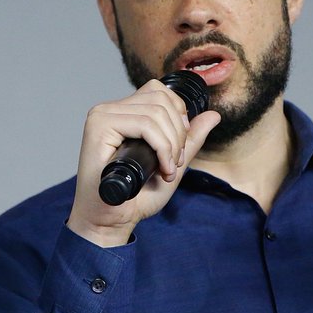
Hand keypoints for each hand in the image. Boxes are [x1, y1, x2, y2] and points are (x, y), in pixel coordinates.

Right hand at [67, 79, 220, 247]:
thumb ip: (191, 140)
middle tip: (175, 163)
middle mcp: (109, 109)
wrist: (110, 221)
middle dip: (179, 133)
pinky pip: (145, 125)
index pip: (158, 91)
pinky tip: (161, 168)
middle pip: (161, 99)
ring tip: (167, 169)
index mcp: (122, 112)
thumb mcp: (172, 164)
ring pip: (156, 112)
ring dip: (172, 144)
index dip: (178, 114)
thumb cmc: (135, 196)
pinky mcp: (99, 127)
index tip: (180, 147)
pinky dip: (162, 147)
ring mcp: (102, 116)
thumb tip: (213, 115)